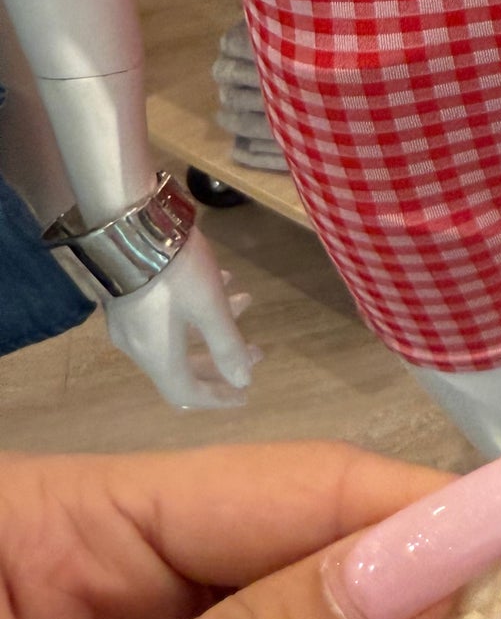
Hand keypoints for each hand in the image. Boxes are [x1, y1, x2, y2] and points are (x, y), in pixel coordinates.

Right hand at [103, 232, 256, 409]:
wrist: (126, 221)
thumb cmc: (174, 270)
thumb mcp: (210, 307)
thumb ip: (228, 346)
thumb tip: (243, 381)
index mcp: (157, 354)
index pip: (186, 392)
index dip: (217, 397)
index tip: (244, 394)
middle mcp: (138, 344)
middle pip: (183, 367)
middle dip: (223, 358)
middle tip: (256, 350)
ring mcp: (129, 319)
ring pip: (178, 335)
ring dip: (214, 325)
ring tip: (246, 301)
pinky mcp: (127, 295)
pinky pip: (166, 315)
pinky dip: (196, 308)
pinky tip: (221, 280)